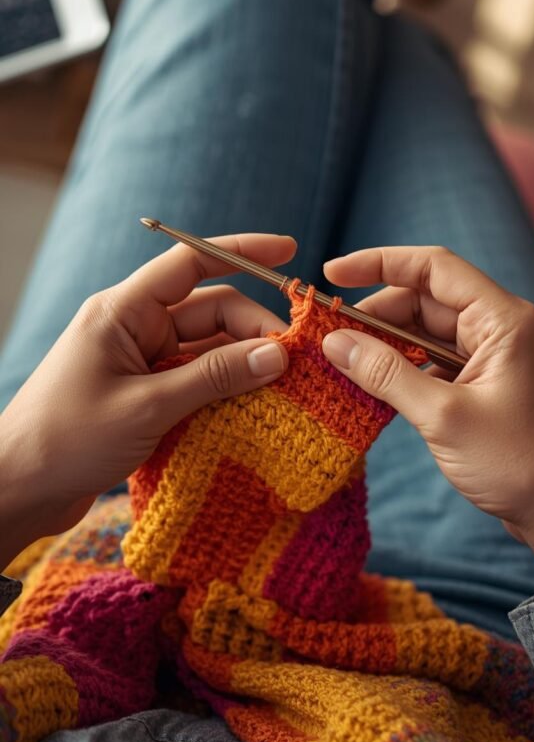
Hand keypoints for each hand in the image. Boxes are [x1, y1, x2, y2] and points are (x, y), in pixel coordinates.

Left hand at [0, 234, 293, 567]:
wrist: (17, 490)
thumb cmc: (67, 440)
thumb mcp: (147, 407)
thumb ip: (214, 378)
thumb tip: (275, 355)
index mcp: (124, 311)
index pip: (190, 263)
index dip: (242, 252)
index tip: (289, 251)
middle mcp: (133, 329)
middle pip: (209, 311)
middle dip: (254, 329)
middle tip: (298, 362)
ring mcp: (139, 362)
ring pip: (207, 350)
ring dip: (243, 364)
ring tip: (287, 388)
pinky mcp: (143, 396)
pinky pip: (194, 381)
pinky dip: (224, 391)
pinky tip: (256, 409)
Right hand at [322, 246, 533, 587]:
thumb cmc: (520, 464)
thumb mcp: (444, 417)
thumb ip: (386, 374)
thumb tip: (335, 343)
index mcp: (502, 320)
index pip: (434, 268)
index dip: (379, 263)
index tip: (332, 274)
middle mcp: (499, 328)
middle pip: (425, 298)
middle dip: (374, 312)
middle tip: (328, 333)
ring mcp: (491, 356)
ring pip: (424, 331)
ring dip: (384, 342)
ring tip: (341, 358)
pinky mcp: (482, 383)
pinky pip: (432, 360)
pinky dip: (401, 367)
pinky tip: (370, 382)